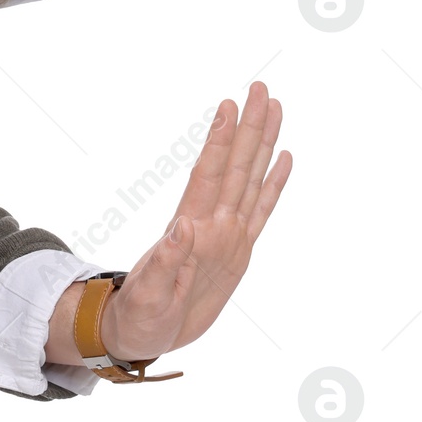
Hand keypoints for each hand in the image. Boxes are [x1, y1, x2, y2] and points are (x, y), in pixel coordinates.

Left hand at [99, 81, 289, 363]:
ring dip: (262, 144)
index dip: (219, 142)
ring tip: (275, 109)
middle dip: (249, 127)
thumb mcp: (148, 296)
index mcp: (191, 229)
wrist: (139, 333)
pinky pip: (261, 212)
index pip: (208, 174)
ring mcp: (226, 234)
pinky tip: (283, 160)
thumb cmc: (138, 315)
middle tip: (261, 88)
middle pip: (235, 165)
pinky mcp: (237, 252)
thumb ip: (166, 262)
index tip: (228, 105)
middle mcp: (211, 223)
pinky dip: (273, 185)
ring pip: (250, 179)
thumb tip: (183, 228)